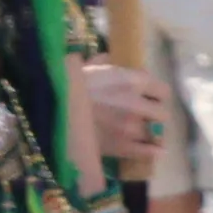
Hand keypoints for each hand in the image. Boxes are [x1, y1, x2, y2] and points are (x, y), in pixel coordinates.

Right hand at [75, 60, 178, 180]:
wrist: (49, 112)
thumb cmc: (65, 85)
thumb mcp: (86, 67)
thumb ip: (104, 63)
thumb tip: (110, 60)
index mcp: (129, 81)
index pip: (162, 90)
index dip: (155, 94)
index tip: (149, 96)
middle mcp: (136, 104)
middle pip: (162, 113)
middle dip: (154, 115)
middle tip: (145, 116)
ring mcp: (130, 128)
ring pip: (156, 134)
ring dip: (150, 133)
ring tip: (144, 134)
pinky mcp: (122, 147)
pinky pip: (148, 152)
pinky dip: (151, 151)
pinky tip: (152, 149)